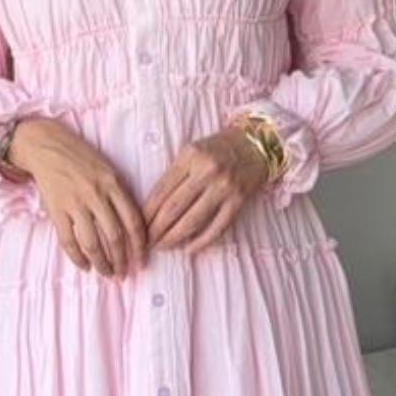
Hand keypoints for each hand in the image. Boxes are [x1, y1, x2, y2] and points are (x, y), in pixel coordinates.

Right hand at [5, 116, 148, 276]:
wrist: (47, 145)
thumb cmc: (81, 158)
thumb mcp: (108, 170)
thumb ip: (120, 195)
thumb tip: (133, 228)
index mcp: (113, 184)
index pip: (133, 222)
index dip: (140, 246)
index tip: (142, 261)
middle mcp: (96, 195)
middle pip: (115, 237)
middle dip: (121, 261)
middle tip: (123, 274)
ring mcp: (75, 203)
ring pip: (92, 243)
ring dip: (101, 264)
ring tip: (107, 274)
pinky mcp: (56, 209)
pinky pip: (68, 240)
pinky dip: (77, 258)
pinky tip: (84, 266)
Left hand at [142, 125, 270, 255]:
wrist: (256, 145)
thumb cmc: (218, 148)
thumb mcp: (192, 152)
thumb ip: (174, 174)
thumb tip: (153, 207)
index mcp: (190, 157)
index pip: (161, 191)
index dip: (147, 213)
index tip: (138, 226)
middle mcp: (206, 172)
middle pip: (173, 208)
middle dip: (156, 230)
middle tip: (146, 242)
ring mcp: (224, 188)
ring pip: (192, 221)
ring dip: (174, 238)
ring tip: (162, 247)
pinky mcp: (238, 202)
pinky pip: (217, 228)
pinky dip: (201, 242)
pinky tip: (189, 250)